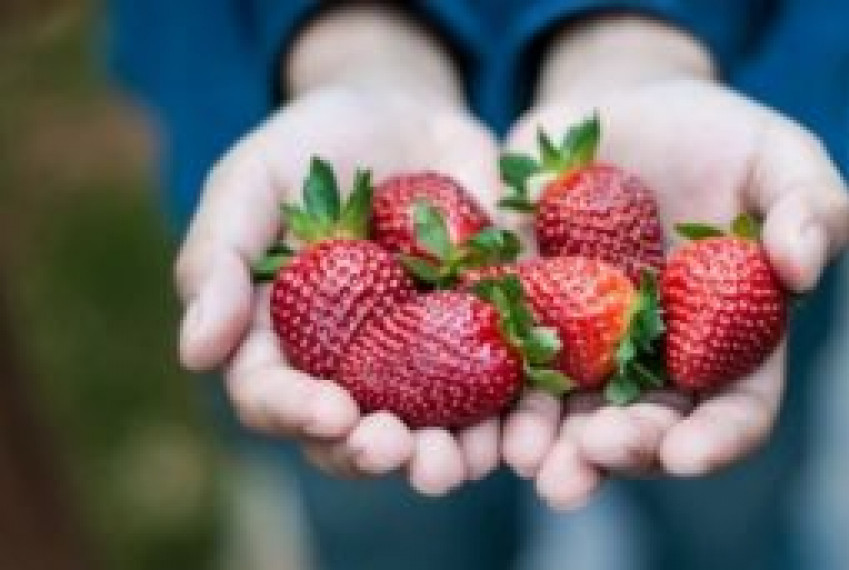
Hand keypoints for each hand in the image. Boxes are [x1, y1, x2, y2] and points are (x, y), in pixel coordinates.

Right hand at [175, 5, 506, 495]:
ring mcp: (415, 361)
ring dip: (445, 458)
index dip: (297, 414)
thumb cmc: (315, 145)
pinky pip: (497, 393)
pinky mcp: (481, 341)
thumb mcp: (252, 180)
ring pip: (425, 432)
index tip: (333, 412)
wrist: (408, 118)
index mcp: (278, 340)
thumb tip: (196, 353)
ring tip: (467, 461)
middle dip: (375, 453)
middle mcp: (345, 367)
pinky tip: (525, 428)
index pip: (272, 397)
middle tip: (404, 453)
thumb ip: (218, 257)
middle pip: (350, 435)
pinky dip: (511, 418)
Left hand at [500, 78, 848, 508]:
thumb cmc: (718, 137)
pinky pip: (506, 358)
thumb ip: (810, 206)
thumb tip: (803, 266)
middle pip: (644, 427)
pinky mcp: (524, 313)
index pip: (734, 411)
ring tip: (527, 459)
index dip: (715, 439)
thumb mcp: (777, 157)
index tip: (687, 454)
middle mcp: (655, 361)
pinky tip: (476, 410)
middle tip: (586, 463)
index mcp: (729, 342)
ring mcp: (585, 344)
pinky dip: (492, 389)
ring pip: (567, 413)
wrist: (624, 108)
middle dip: (617, 451)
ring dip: (548, 445)